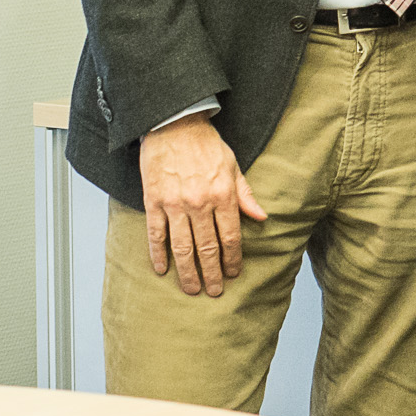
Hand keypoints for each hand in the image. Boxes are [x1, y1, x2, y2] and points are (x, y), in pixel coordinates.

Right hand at [136, 112, 269, 295]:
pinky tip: (162, 269)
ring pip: (182, 247)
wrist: (174, 123)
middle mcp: (200, 203)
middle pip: (207, 248)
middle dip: (212, 273)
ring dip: (187, 272)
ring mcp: (175, 203)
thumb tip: (261, 217)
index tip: (233, 274)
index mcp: (223, 195)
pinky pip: (156, 233)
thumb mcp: (233, 166)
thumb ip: (245, 195)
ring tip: (192, 289)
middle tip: (214, 292)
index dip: (232, 259)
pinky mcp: (153, 200)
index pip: (230, 237)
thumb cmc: (206, 145)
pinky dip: (158, 254)